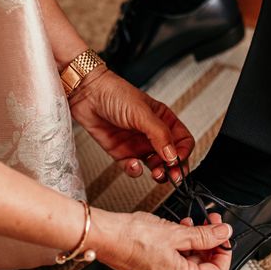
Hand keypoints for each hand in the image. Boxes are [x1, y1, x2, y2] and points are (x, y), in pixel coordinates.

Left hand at [69, 66, 194, 182]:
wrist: (87, 94)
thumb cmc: (115, 93)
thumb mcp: (142, 113)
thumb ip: (160, 135)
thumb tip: (173, 155)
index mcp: (163, 120)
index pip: (183, 141)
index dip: (183, 152)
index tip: (178, 161)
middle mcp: (152, 133)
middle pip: (171, 157)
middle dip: (174, 168)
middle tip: (172, 176)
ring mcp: (137, 144)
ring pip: (155, 166)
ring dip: (157, 173)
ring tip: (156, 173)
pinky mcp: (122, 152)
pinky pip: (133, 168)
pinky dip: (134, 170)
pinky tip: (133, 165)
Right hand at [90, 208, 232, 269]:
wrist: (105, 235)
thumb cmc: (133, 237)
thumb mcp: (176, 233)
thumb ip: (203, 235)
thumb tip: (223, 234)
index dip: (224, 252)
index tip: (223, 234)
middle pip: (203, 266)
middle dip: (210, 243)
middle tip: (211, 222)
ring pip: (189, 260)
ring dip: (196, 240)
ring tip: (194, 221)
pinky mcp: (151, 266)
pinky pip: (174, 257)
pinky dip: (181, 242)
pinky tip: (179, 227)